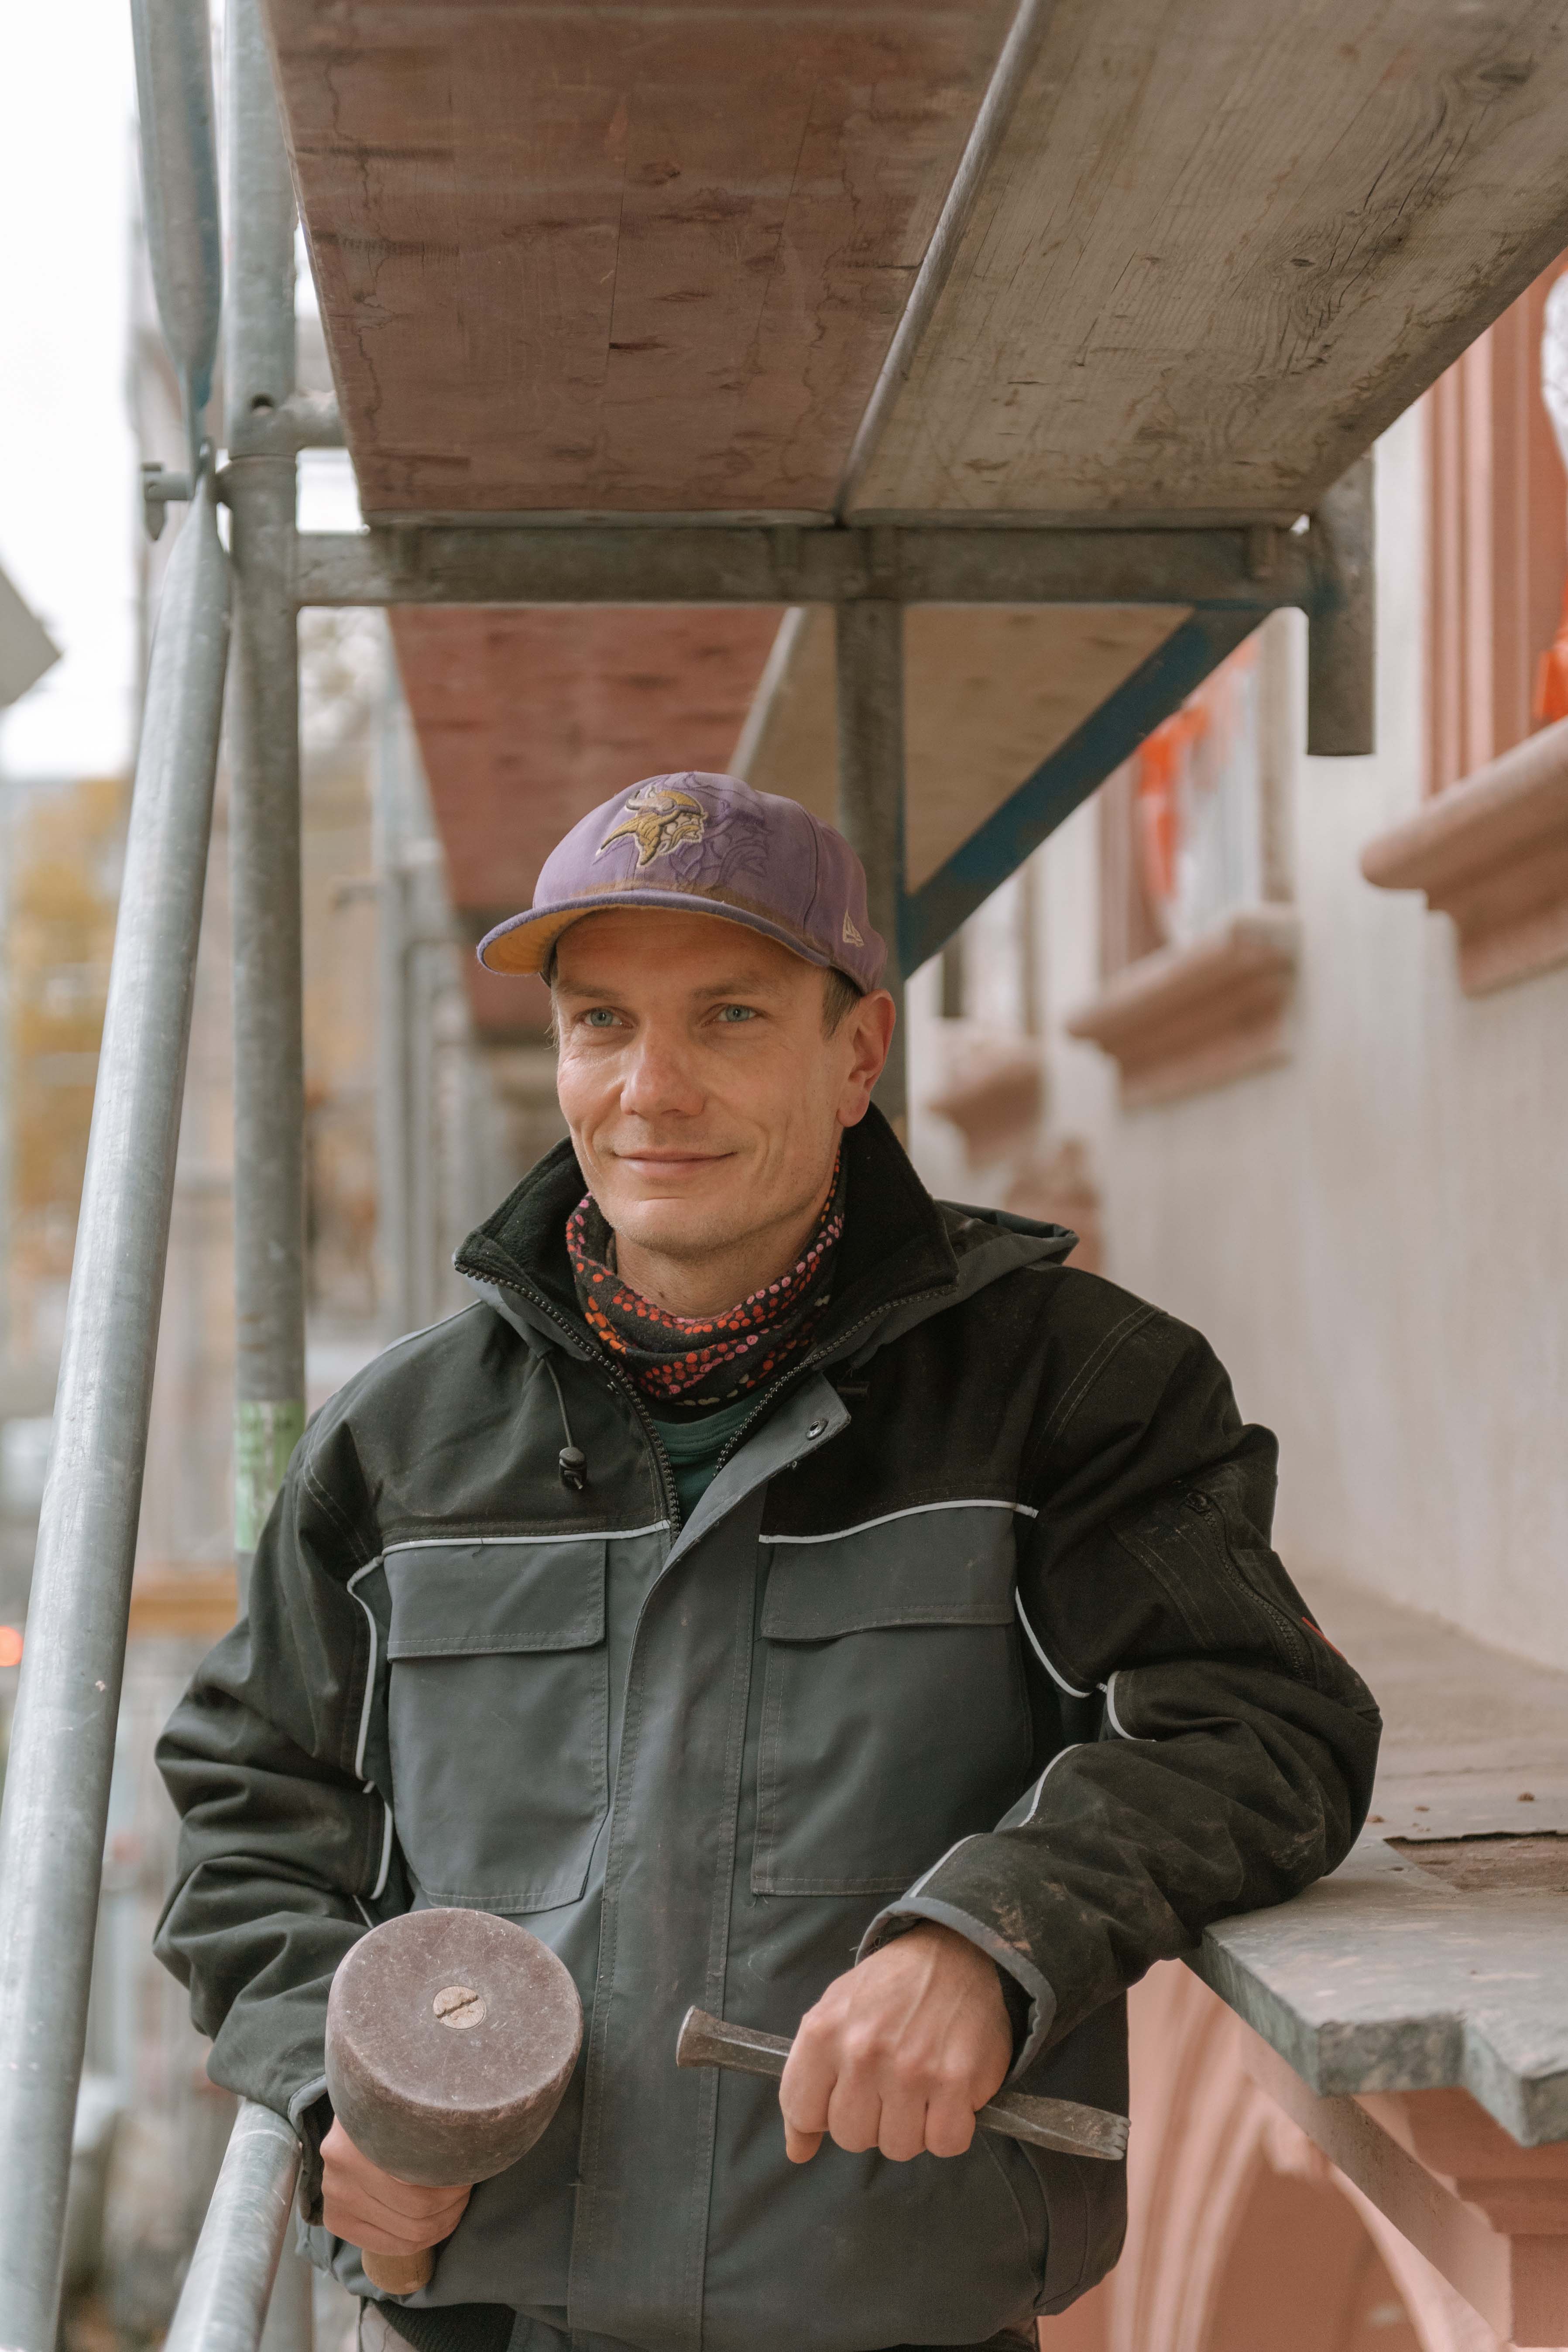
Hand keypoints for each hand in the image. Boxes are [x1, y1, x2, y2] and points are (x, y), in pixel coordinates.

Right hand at [321, 2116, 471, 2256]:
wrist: (347, 2113)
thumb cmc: (383, 2105)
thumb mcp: (400, 2105)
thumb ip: (422, 2124)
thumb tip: (470, 2138)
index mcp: (351, 2147)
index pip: (419, 2189)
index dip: (453, 2183)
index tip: (469, 2169)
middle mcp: (338, 2179)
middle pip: (416, 2212)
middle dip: (453, 2202)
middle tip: (467, 2185)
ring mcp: (334, 2204)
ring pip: (408, 2235)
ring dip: (442, 2221)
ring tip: (456, 2201)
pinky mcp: (336, 2222)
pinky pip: (390, 2246)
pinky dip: (422, 2239)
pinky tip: (436, 2221)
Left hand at [778, 1922, 1012, 2164]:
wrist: (954, 1953)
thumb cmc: (888, 1990)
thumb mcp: (832, 2017)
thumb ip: (806, 2081)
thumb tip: (797, 2150)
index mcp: (823, 2033)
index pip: (802, 2113)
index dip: (822, 2115)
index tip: (842, 2097)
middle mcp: (862, 2052)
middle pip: (852, 2137)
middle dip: (870, 2119)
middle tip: (888, 2084)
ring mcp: (911, 2069)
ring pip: (898, 2147)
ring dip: (910, 2127)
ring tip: (919, 2086)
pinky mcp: (956, 2081)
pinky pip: (945, 2143)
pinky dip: (949, 2129)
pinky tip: (947, 2095)